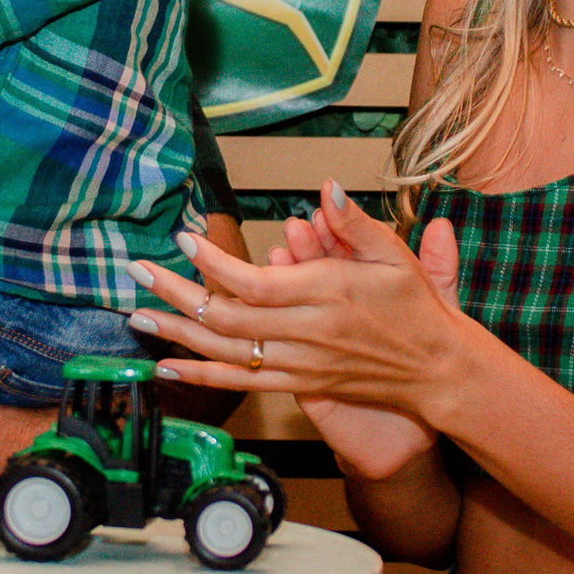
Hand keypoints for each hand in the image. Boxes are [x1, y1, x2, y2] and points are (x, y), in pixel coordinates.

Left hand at [130, 183, 480, 463]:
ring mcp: (300, 364)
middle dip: (177, 294)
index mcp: (327, 295)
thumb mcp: (394, 256)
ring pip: (225, 353)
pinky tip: (168, 367)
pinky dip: (201, 375)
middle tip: (137, 271)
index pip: (255, 282)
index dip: (214, 262)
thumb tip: (327, 188)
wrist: (436, 370)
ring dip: (177, 334)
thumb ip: (355, 225)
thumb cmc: (416, 307)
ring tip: (137, 316)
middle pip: (227, 317)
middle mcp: (307, 333)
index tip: (185, 237)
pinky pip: (241, 383)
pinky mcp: (299, 384)